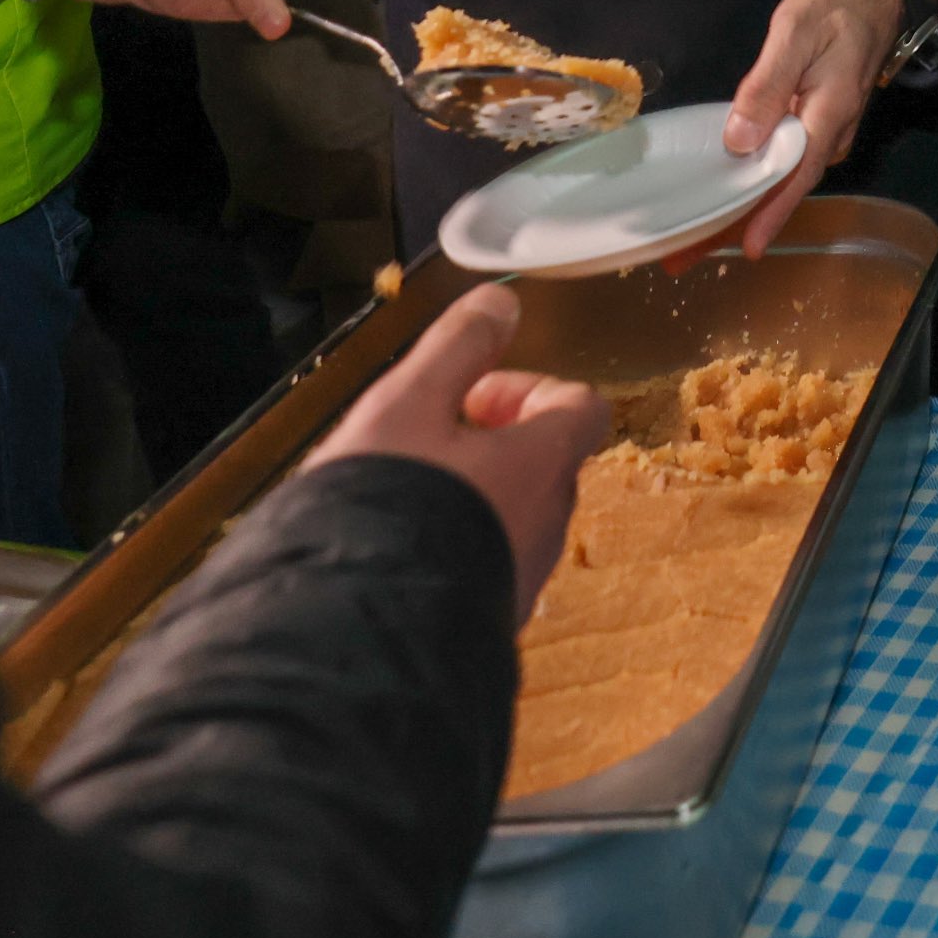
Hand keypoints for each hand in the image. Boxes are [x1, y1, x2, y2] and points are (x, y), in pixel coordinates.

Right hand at [304, 283, 610, 622]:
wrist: (356, 634)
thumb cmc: (385, 505)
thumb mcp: (407, 402)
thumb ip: (459, 347)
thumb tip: (504, 303)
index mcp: (544, 462)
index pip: (580, 406)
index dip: (529, 388)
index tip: (470, 395)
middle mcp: (549, 522)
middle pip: (546, 460)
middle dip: (494, 439)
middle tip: (428, 439)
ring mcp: (524, 577)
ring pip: (516, 515)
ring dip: (474, 492)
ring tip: (406, 493)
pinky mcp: (488, 620)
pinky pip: (487, 565)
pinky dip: (458, 542)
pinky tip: (400, 547)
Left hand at [705, 0, 908, 258]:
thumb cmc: (834, 10)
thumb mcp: (795, 33)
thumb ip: (767, 84)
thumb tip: (739, 139)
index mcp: (826, 115)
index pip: (796, 175)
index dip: (771, 213)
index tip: (746, 249)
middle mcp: (828, 136)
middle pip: (783, 189)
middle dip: (738, 224)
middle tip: (685, 256)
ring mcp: (823, 134)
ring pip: (781, 180)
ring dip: (741, 208)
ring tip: (693, 235)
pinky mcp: (813, 128)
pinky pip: (782, 164)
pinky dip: (752, 183)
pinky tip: (723, 191)